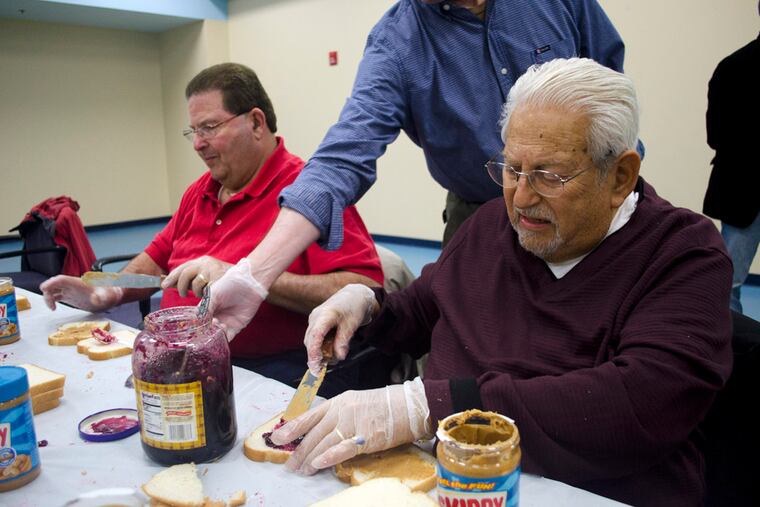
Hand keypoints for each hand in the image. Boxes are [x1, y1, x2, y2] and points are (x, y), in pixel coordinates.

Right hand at [40, 275, 122, 311]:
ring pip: (52, 289)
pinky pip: (56, 296)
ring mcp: (70, 290)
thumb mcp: (106, 296)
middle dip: (47, 292)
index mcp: (78, 283)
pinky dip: (51, 300)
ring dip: (48, 297)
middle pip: (53, 284)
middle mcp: (72, 285)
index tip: (44, 289)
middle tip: (51, 305)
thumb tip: (96, 299)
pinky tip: (54, 308)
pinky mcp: (70, 296)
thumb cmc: (109, 294)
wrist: (111, 295)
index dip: (51, 282)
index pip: (60, 279)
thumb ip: (101, 297)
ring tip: (52, 308)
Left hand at [162, 255, 231, 297]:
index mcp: (201, 261)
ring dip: (197, 292)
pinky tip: (210, 297)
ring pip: (196, 284)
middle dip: (181, 286)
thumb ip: (192, 278)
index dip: (172, 277)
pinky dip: (206, 296)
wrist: (248, 276)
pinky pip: (207, 291)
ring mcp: (213, 270)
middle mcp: (206, 263)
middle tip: (183, 295)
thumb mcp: (207, 274)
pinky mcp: (219, 279)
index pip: (182, 268)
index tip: (163, 285)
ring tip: (202, 295)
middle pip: (185, 273)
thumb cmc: (226, 278)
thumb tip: (170, 284)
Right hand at [204, 258, 267, 340]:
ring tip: (219, 323)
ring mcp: (226, 322)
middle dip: (207, 329)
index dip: (199, 323)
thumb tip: (197, 320)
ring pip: (216, 334)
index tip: (199, 322)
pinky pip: (228, 337)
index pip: (200, 320)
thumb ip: (205, 308)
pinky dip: (224, 337)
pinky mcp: (237, 327)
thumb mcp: (213, 294)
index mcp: (208, 308)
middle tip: (211, 322)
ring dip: (215, 333)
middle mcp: (216, 316)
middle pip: (207, 329)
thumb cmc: (229, 284)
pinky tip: (224, 329)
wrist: (249, 283)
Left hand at [271, 377, 431, 474]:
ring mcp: (353, 423)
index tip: (276, 438)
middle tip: (289, 464)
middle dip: (299, 450)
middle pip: (314, 433)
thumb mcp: (353, 404)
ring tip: (302, 470)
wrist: (405, 406)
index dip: (291, 428)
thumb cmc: (380, 406)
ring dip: (310, 458)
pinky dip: (329, 456)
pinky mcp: (365, 437)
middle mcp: (341, 411)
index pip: (309, 416)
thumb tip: (318, 433)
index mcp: (337, 403)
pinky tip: (319, 463)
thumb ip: (336, 416)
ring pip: (324, 442)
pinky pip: (343, 448)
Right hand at [304, 284, 376, 373]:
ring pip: (310, 341)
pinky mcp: (316, 322)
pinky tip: (329, 351)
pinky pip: (314, 337)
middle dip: (315, 356)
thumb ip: (344, 340)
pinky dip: (319, 347)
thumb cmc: (354, 307)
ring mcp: (314, 319)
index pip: (315, 337)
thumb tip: (339, 356)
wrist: (354, 295)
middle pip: (310, 341)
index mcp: (325, 315)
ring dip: (318, 352)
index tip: (315, 367)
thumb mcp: (352, 324)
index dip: (313, 354)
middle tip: (323, 369)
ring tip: (331, 359)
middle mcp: (315, 317)